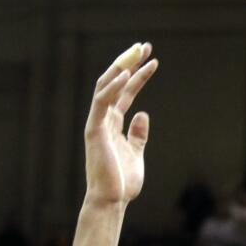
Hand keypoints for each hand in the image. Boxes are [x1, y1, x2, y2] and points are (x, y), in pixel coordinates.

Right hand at [84, 42, 158, 206]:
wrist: (111, 200)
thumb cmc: (122, 181)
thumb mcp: (136, 153)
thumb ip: (138, 135)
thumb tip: (142, 114)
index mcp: (112, 124)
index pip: (126, 92)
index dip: (138, 75)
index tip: (152, 60)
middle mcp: (103, 119)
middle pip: (115, 83)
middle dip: (129, 62)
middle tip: (143, 46)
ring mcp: (97, 123)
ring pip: (106, 87)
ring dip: (122, 67)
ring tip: (137, 52)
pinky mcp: (94, 130)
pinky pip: (101, 102)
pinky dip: (112, 87)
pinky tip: (126, 74)